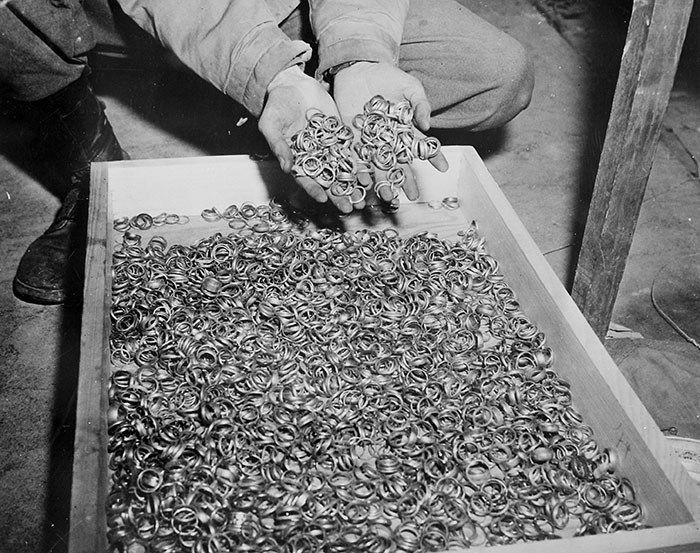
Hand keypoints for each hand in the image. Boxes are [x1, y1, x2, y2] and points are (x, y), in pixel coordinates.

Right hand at [259, 66, 355, 212]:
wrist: (292, 84)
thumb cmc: (276, 106)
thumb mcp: (271, 124)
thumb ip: (279, 145)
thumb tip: (285, 168)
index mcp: (296, 159)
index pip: (305, 178)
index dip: (314, 189)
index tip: (323, 199)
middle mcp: (314, 157)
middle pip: (328, 179)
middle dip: (339, 194)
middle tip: (350, 208)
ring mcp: (328, 146)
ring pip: (342, 169)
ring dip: (353, 184)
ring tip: (364, 197)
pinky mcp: (340, 134)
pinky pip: (351, 151)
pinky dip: (360, 163)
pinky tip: (369, 173)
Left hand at [333, 62, 448, 201]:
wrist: (359, 68)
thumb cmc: (387, 76)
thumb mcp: (410, 87)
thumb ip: (420, 104)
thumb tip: (427, 126)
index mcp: (405, 128)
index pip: (421, 146)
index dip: (433, 157)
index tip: (443, 168)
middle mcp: (388, 139)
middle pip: (399, 163)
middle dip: (406, 180)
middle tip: (412, 196)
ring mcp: (370, 140)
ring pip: (378, 165)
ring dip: (383, 181)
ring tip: (388, 197)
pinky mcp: (352, 137)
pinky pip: (356, 157)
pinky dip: (359, 169)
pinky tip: (363, 182)